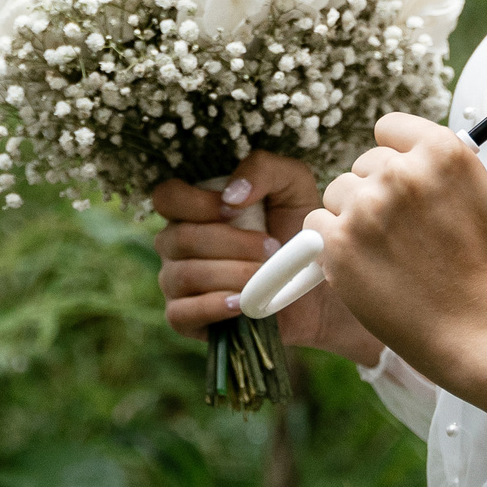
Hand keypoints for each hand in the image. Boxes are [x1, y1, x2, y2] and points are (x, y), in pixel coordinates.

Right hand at [151, 150, 381, 364]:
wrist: (319, 290)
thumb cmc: (300, 232)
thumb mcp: (293, 186)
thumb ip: (263, 168)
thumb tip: (231, 193)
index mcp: (193, 209)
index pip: (167, 197)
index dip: (195, 203)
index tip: (235, 210)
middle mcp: (177, 243)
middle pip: (179, 238)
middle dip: (231, 243)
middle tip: (272, 249)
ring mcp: (176, 281)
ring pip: (183, 275)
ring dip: (231, 274)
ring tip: (264, 276)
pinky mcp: (184, 318)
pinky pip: (180, 313)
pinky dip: (213, 306)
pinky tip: (242, 303)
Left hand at [303, 78, 486, 407]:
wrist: (470, 328)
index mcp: (441, 150)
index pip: (390, 129)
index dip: (404, 161)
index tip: (421, 194)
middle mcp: (399, 173)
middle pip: (365, 163)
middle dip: (382, 190)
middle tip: (413, 230)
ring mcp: (364, 208)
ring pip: (340, 191)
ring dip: (357, 215)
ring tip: (391, 248)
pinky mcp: (336, 243)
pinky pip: (318, 222)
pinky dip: (334, 241)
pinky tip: (368, 261)